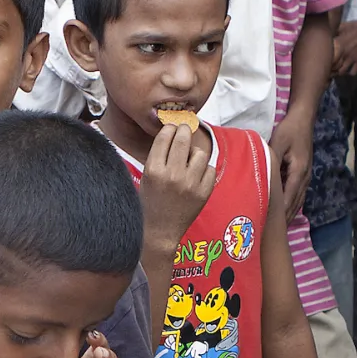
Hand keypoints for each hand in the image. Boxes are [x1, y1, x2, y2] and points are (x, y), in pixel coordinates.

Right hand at [138, 121, 215, 254]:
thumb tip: (172, 135)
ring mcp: (190, 184)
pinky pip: (210, 169)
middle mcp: (172, 175)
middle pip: (183, 140)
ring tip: (189, 157)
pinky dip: (203, 169)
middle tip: (184, 128)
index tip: (171, 126)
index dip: (169, 128)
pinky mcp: (204, 192)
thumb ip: (157, 158)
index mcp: (153, 170)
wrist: (159, 231)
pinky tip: (196, 174)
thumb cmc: (149, 203)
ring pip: (199, 154)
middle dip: (184, 130)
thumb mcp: (146, 178)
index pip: (164, 138)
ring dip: (194, 152)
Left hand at [269, 110, 313, 220]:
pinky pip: (296, 194)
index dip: (280, 214)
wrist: (303, 120)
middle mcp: (304, 178)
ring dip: (287, 214)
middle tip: (270, 235)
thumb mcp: (277, 143)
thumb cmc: (289, 131)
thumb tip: (258, 174)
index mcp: (298, 172)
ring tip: (276, 230)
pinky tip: (282, 213)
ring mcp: (305, 177)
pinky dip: (290, 205)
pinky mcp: (302, 174)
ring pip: (297, 201)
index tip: (270, 226)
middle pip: (294, 203)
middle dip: (283, 219)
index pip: (288, 198)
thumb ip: (269, 160)